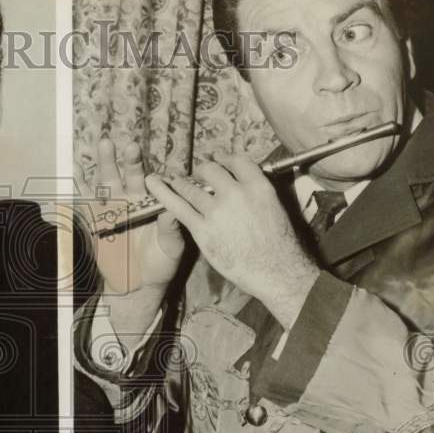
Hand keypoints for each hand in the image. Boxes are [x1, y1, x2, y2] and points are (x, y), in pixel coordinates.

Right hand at [75, 139, 184, 345]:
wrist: (137, 287)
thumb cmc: (159, 265)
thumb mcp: (170, 248)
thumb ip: (170, 229)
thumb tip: (171, 209)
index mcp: (149, 204)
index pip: (148, 181)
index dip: (146, 167)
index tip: (143, 154)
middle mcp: (130, 202)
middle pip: (127, 175)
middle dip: (126, 160)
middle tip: (129, 146)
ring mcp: (110, 211)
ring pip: (106, 183)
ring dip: (105, 165)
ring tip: (105, 145)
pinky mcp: (95, 222)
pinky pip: (86, 203)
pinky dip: (79, 188)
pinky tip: (75, 171)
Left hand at [147, 153, 319, 328]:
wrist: (275, 271)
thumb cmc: (279, 244)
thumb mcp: (275, 207)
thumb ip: (256, 191)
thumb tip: (245, 182)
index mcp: (258, 185)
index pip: (237, 161)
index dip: (226, 160)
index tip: (220, 163)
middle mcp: (236, 193)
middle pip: (211, 169)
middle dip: (203, 171)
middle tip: (199, 176)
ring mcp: (217, 211)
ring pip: (190, 187)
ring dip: (181, 183)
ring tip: (175, 182)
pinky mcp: (202, 229)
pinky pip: (177, 207)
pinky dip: (163, 194)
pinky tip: (153, 185)